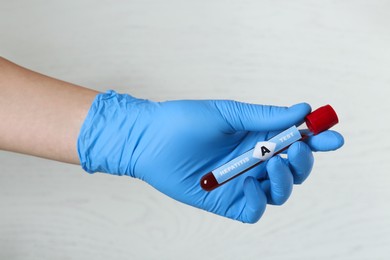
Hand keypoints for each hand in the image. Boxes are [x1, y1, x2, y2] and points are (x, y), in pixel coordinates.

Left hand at [78, 91, 343, 222]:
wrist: (149, 139)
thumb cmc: (184, 121)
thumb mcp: (228, 113)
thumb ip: (265, 115)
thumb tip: (303, 109)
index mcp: (257, 137)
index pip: (296, 140)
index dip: (318, 139)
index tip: (333, 135)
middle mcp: (253, 161)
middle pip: (294, 169)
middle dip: (303, 160)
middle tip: (297, 147)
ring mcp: (241, 182)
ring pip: (279, 192)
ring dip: (285, 180)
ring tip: (273, 162)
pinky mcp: (226, 201)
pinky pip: (254, 210)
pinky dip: (259, 201)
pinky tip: (248, 184)